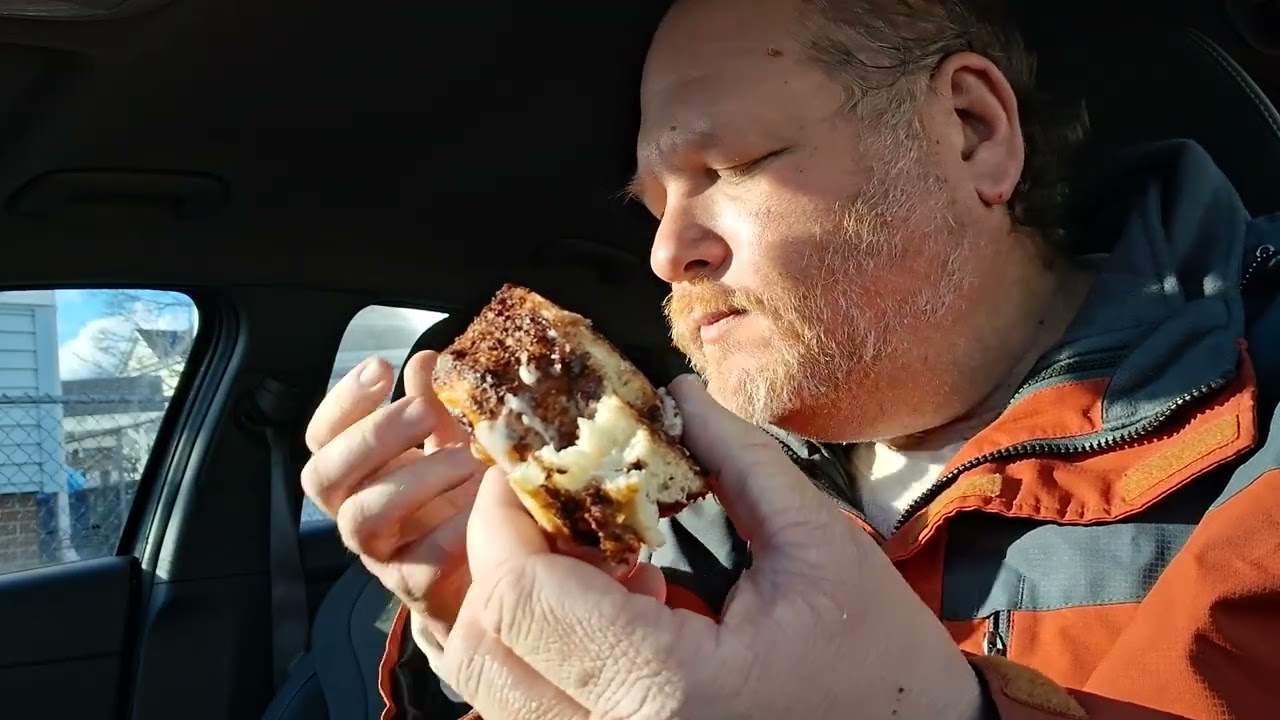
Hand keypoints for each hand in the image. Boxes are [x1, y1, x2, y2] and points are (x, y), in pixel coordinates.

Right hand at [301, 351, 481, 653]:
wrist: (484, 576)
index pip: (323, 436)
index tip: (381, 367)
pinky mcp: (414, 587)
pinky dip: (451, 529)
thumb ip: (431, 407)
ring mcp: (380, 554)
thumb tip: (427, 359)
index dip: (343, 401)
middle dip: (370, 437)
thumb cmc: (456, 501)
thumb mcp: (445, 446)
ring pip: (362, 518)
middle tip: (421, 410)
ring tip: (465, 459)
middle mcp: (356, 512)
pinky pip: (418, 563)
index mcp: (358, 473)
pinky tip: (482, 504)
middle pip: (324, 477)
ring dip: (411, 480)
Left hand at [437, 375, 985, 719]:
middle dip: (498, 560)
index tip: (529, 463)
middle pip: (480, 648)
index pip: (520, 594)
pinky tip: (623, 607)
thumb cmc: (880, 663)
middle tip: (552, 503)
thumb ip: (735, 460)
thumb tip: (678, 395)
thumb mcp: (816, 546)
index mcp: (666, 689)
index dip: (504, 514)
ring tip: (606, 561)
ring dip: (518, 605)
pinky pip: (533, 703)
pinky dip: (546, 646)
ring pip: (494, 683)